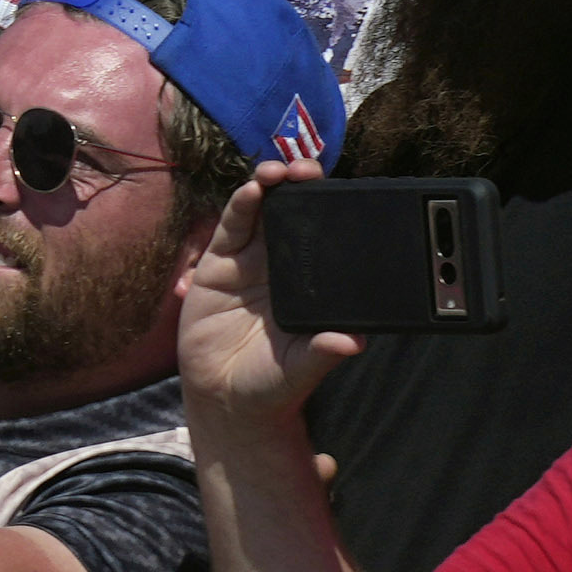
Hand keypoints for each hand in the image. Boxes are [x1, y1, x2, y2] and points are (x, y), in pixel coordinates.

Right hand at [171, 177, 345, 441]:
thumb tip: (354, 343)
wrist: (227, 402)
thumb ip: (323, 353)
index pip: (322, 235)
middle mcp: (280, 266)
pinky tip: (252, 192)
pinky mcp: (218, 264)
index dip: (328, 208)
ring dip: (269, 185)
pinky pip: (232, 227)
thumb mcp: (301, 369)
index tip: (342, 192)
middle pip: (292, 213)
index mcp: (308, 285)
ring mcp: (248, 262)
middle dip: (301, 186)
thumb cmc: (271, 384)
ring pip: (261, 211)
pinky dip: (241, 205)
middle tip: (308, 170)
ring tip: (278, 172)